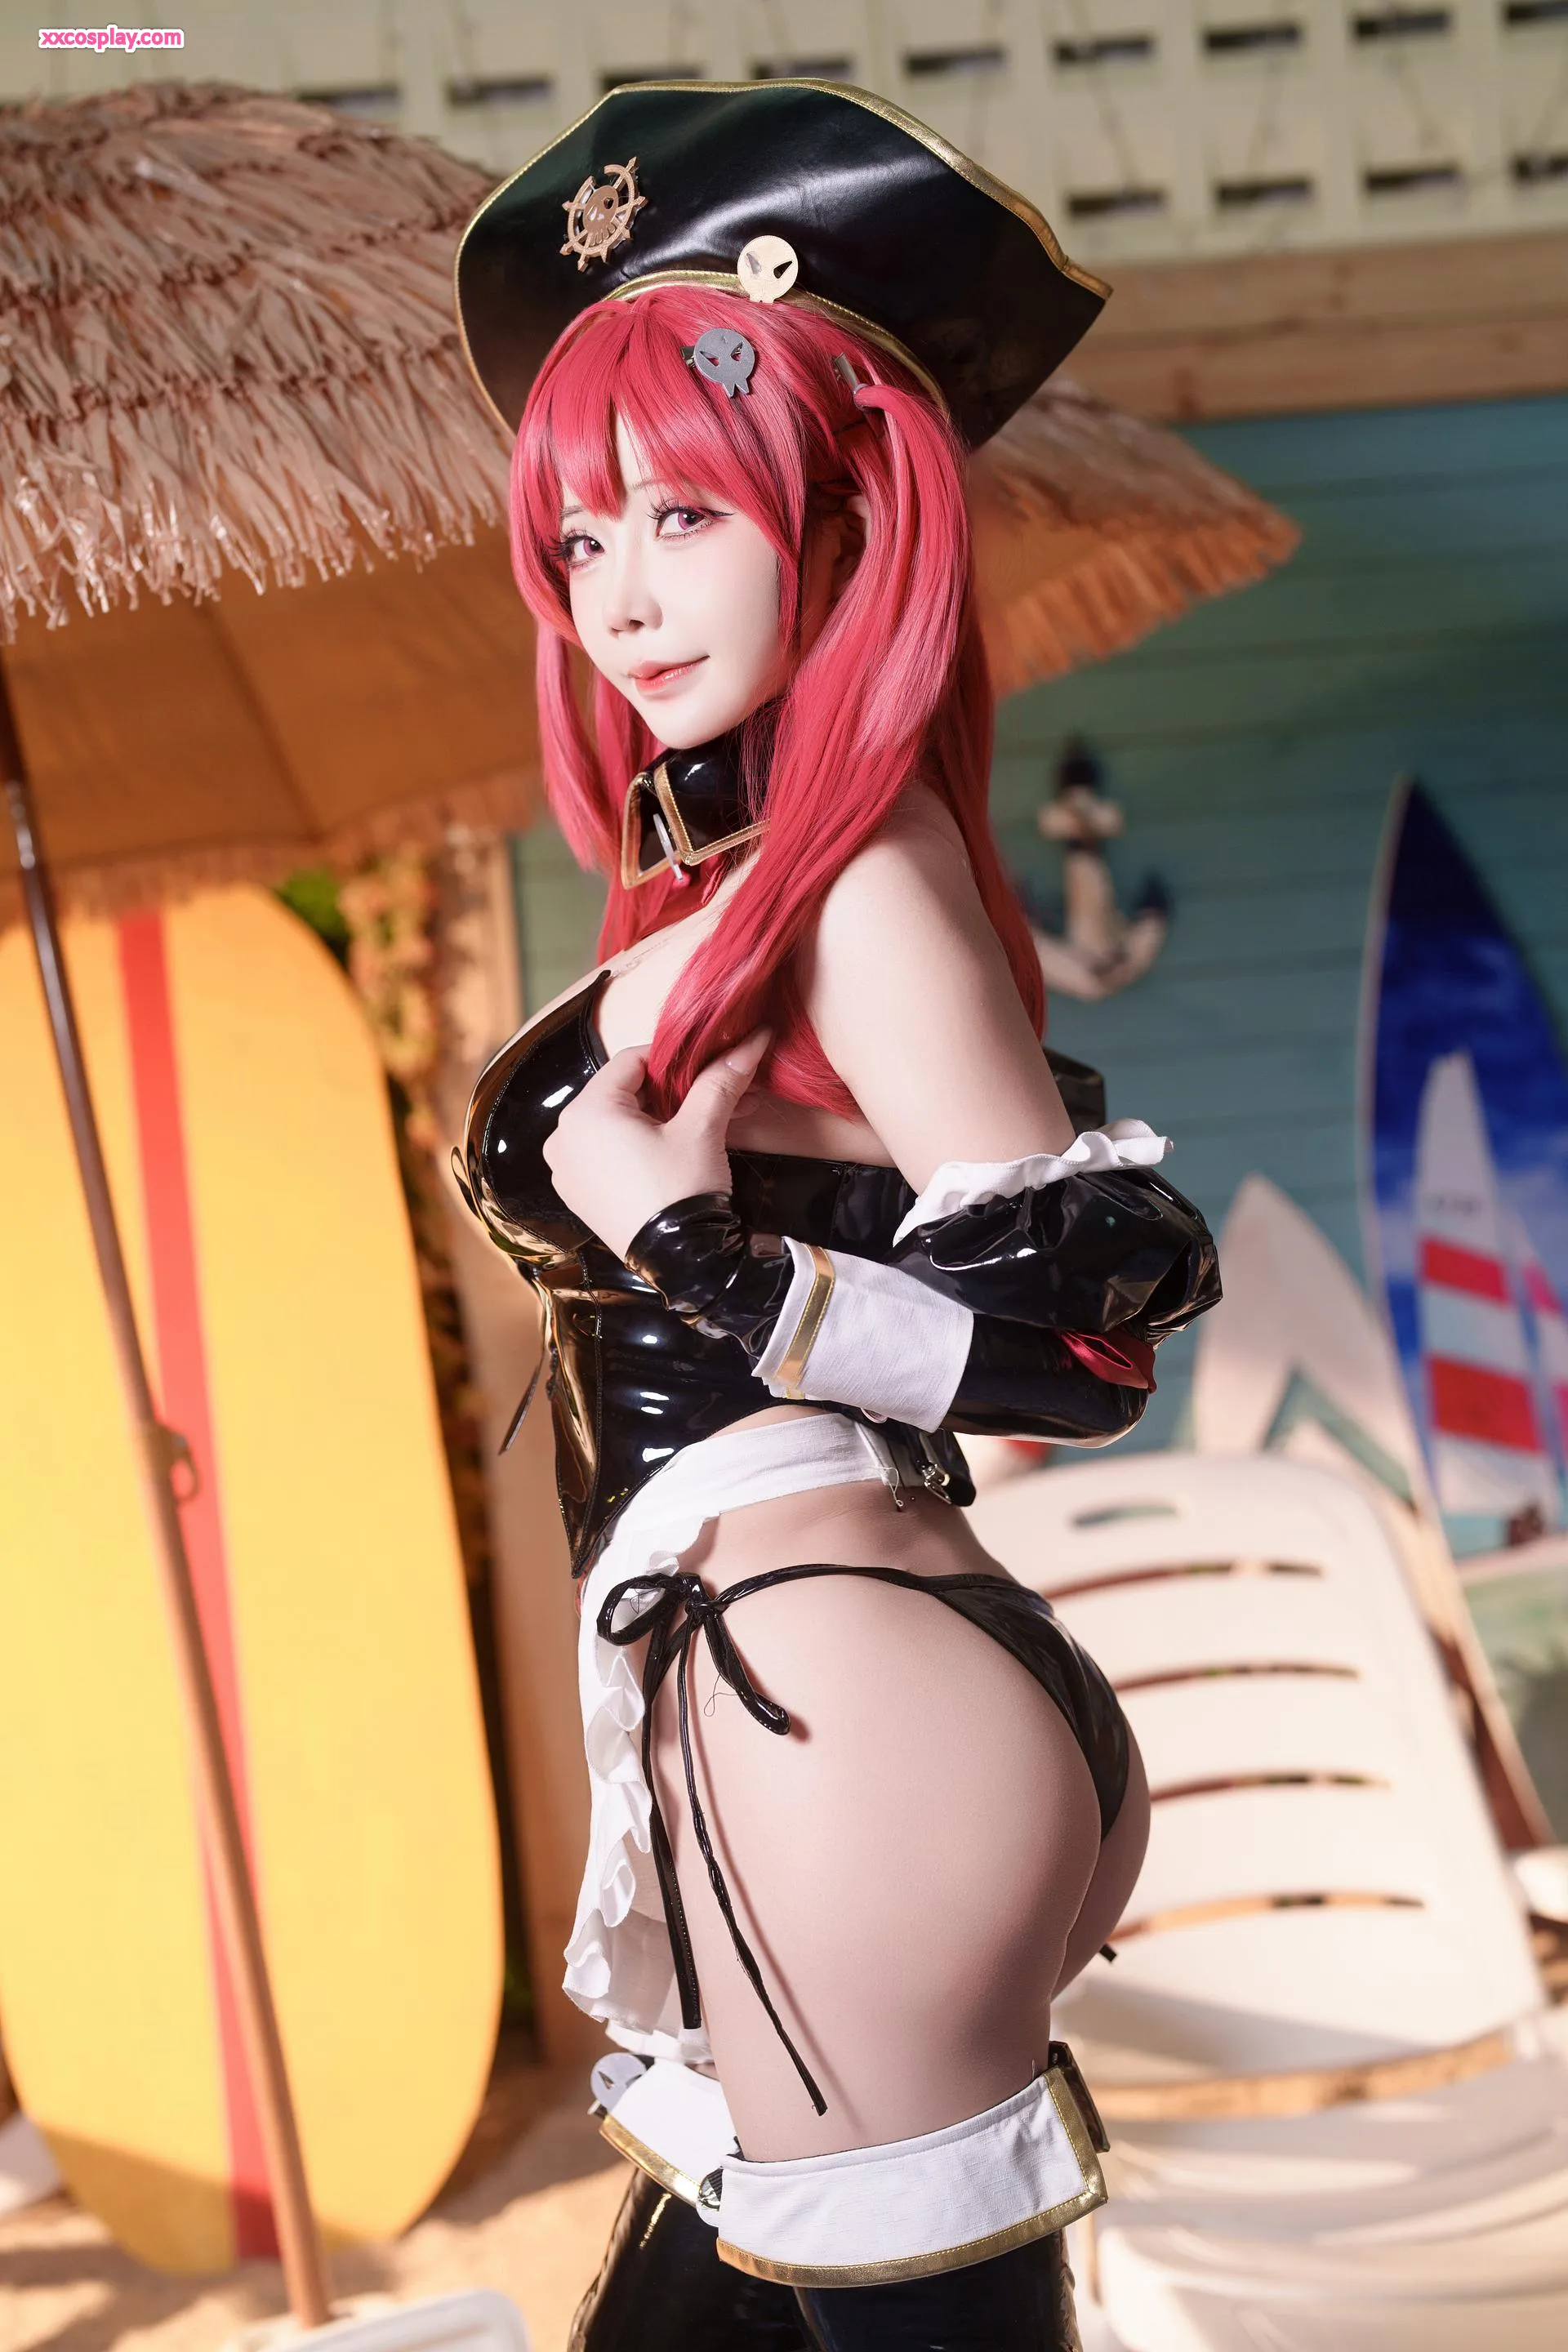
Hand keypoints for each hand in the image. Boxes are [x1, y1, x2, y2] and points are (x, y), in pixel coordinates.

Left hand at [542, 1029, 772, 1258]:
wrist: (681, 1263)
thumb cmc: (682, 1190)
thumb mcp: (702, 1128)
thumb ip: (720, 1079)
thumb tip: (751, 1041)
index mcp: (585, 1111)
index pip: (630, 1061)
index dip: (671, 1059)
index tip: (703, 1066)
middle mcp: (564, 1137)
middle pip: (621, 1093)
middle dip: (668, 1094)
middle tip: (709, 1097)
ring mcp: (566, 1170)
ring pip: (615, 1125)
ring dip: (656, 1120)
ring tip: (698, 1127)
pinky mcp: (578, 1195)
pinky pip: (605, 1155)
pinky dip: (635, 1148)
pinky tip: (671, 1154)